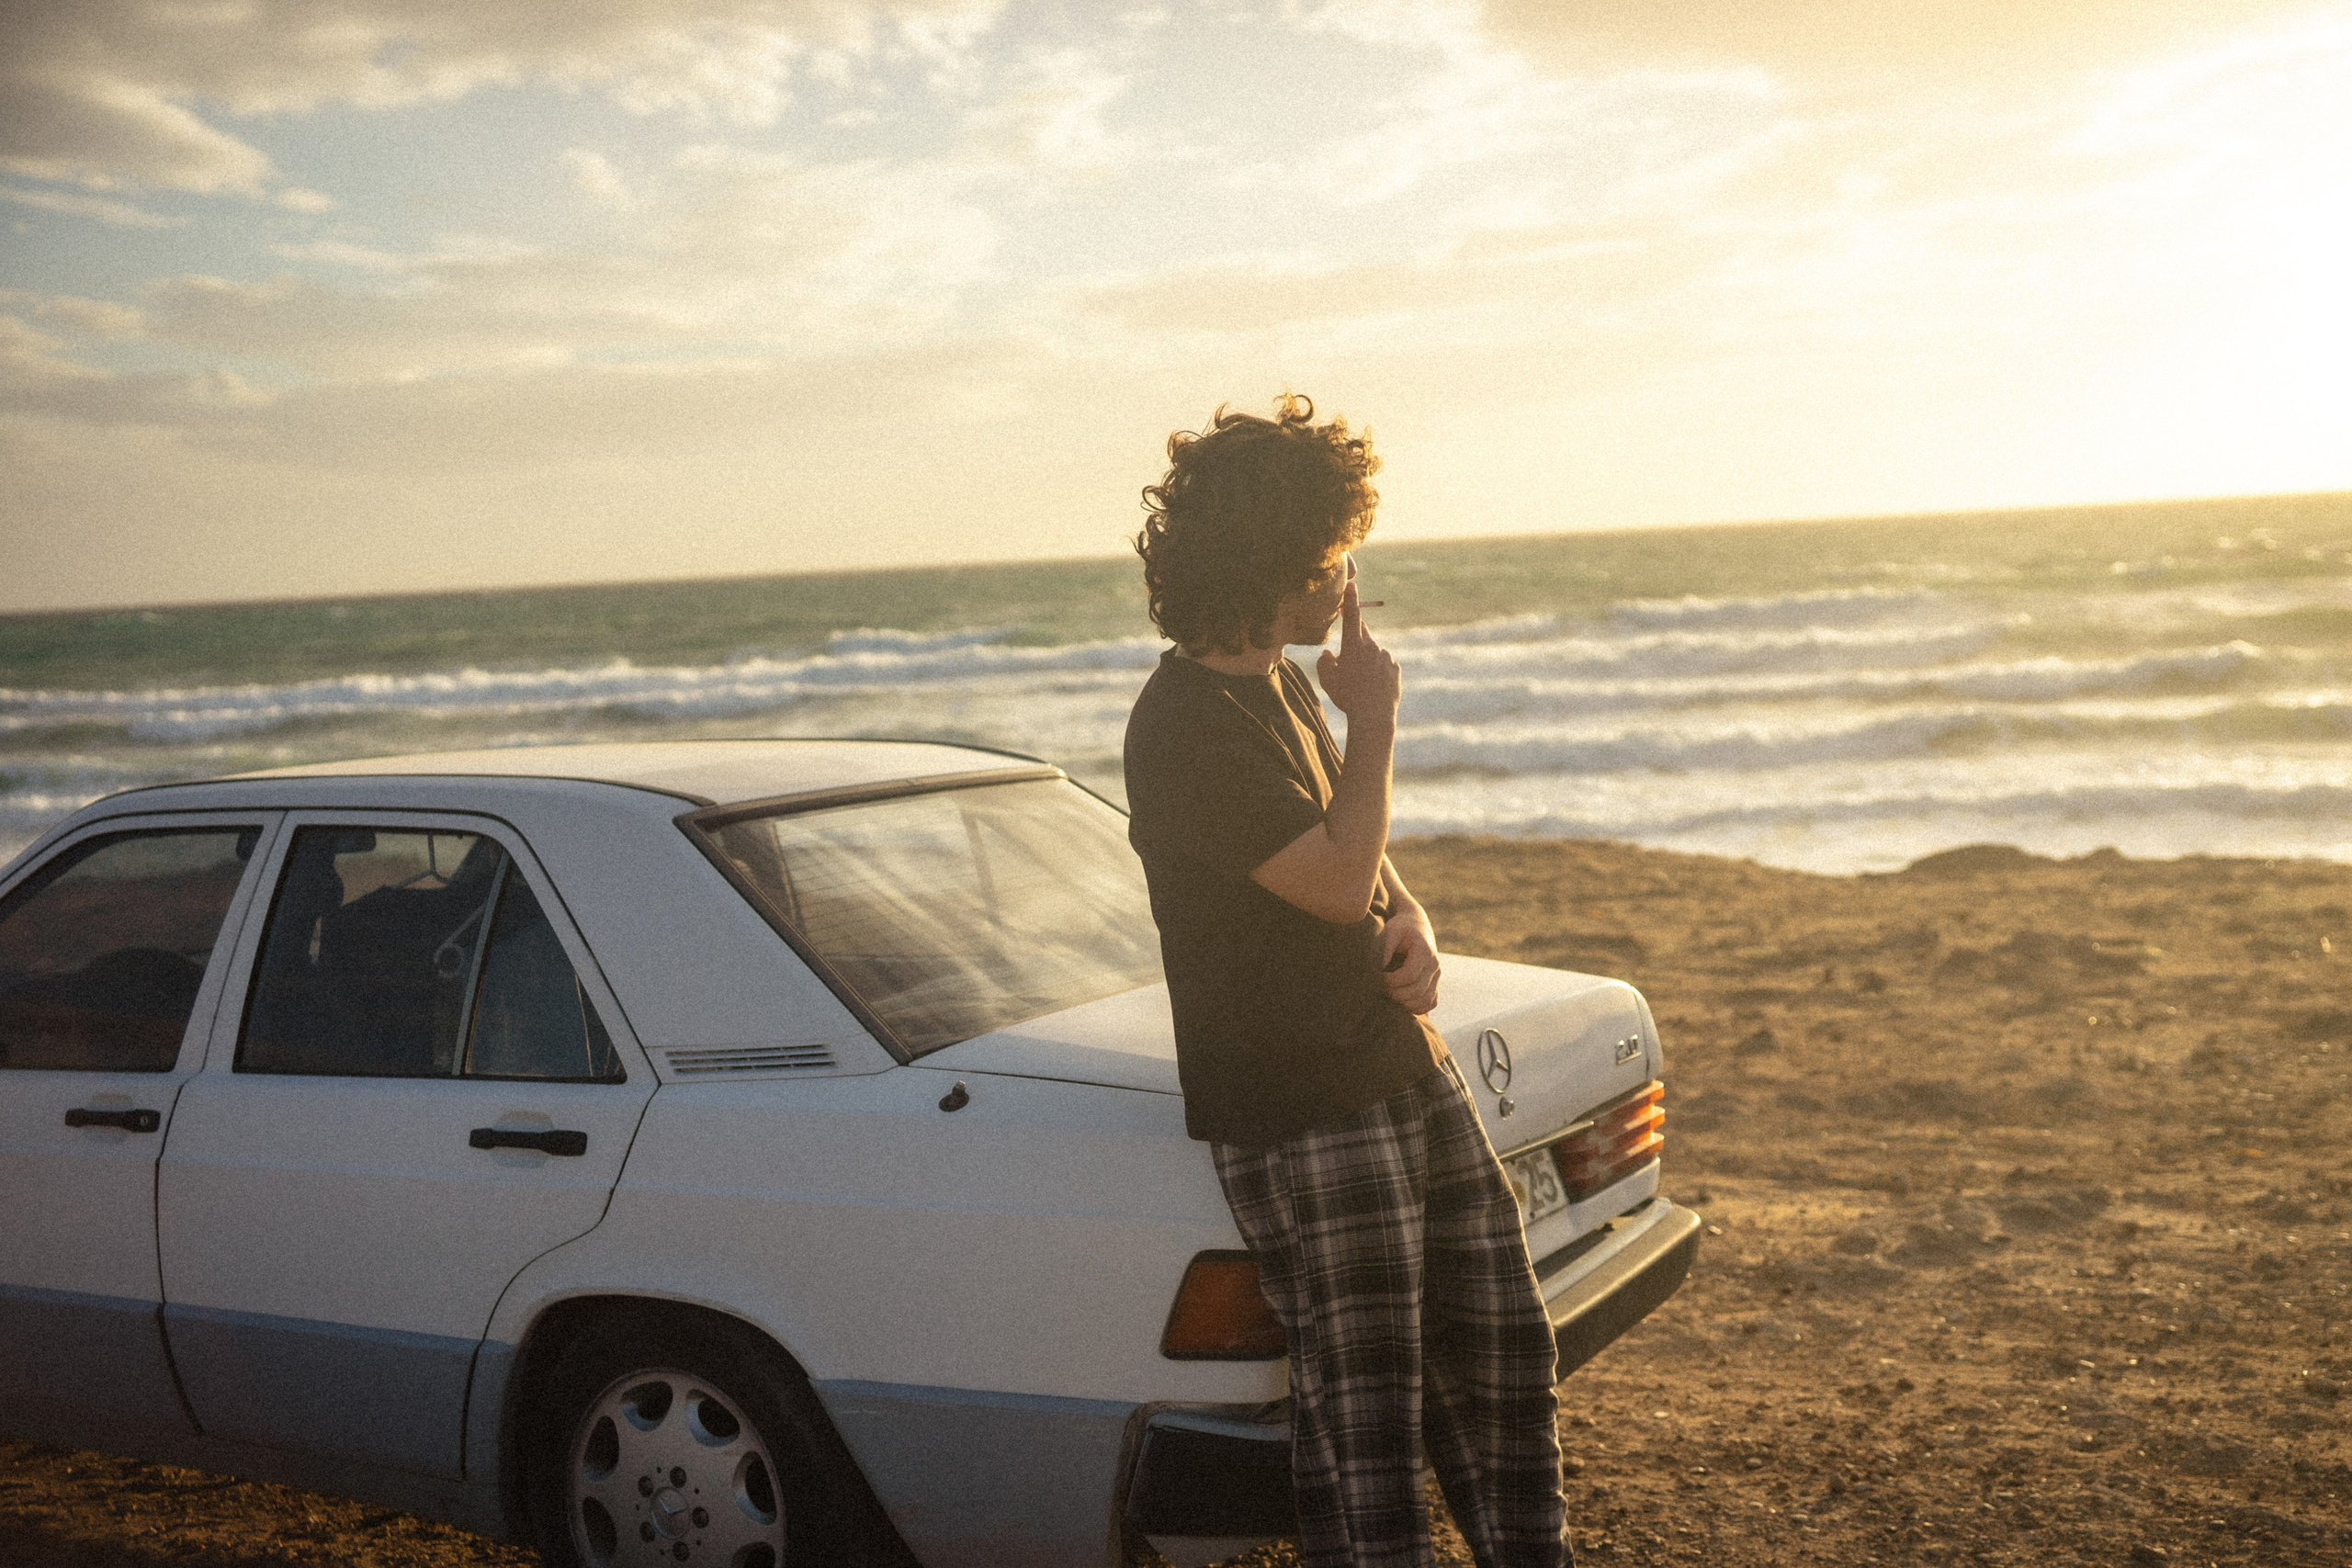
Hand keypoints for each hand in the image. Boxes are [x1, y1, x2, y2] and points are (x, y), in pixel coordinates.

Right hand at [1315, 576, 1400, 722]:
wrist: (1374, 716)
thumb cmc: (1347, 697)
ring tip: (1360, 683)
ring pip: (1373, 652)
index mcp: (1353, 646)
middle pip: (1362, 633)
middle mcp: (1372, 646)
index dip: (1350, 599)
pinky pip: (1384, 665)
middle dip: (1354, 639)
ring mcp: (1386, 657)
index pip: (1351, 616)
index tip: (1352, 584)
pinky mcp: (1395, 668)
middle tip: (1347, 659)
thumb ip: (1324, 662)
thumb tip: (1329, 654)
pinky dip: (1378, 671)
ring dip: (1366, 660)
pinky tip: (1373, 687)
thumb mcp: (1327, 680)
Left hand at [1378, 907, 1440, 1014]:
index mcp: (1425, 951)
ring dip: (1404, 1003)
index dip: (1391, 981)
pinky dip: (1415, 1007)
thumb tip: (1378, 971)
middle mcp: (1435, 965)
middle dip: (1395, 994)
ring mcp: (1437, 976)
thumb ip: (1385, 949)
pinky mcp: (1436, 984)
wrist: (1416, 926)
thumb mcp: (1390, 931)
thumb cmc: (1400, 928)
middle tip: (1380, 988)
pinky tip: (1401, 1000)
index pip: (1409, 975)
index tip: (1379, 977)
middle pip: (1417, 991)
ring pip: (1425, 1001)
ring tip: (1389, 994)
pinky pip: (1430, 1003)